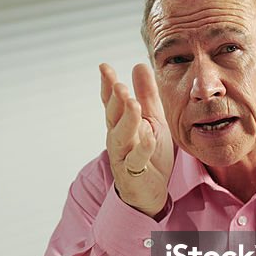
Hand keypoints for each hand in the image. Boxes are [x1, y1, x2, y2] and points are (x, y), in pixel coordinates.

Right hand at [100, 63, 173, 217]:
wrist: (150, 191)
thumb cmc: (149, 154)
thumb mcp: (151, 119)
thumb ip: (146, 94)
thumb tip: (138, 64)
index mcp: (120, 122)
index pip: (111, 101)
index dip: (107, 85)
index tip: (104, 67)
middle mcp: (117, 137)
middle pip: (112, 116)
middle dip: (114, 100)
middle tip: (119, 85)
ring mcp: (123, 155)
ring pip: (121, 135)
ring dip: (126, 119)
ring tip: (132, 103)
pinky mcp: (133, 171)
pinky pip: (137, 159)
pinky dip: (143, 148)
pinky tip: (149, 136)